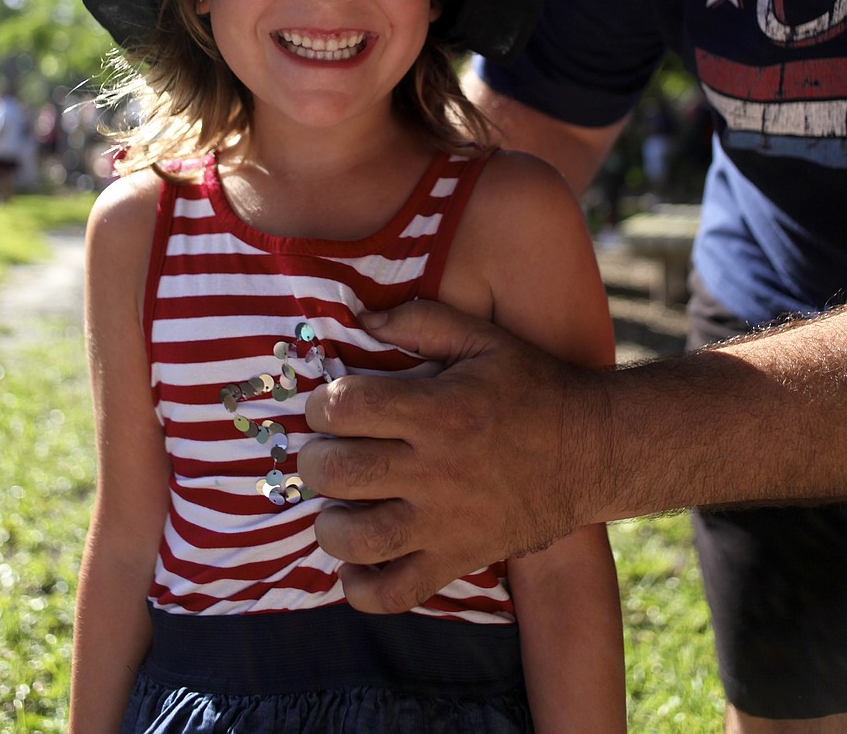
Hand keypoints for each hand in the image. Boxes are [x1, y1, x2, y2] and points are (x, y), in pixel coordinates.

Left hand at [299, 301, 609, 613]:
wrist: (594, 449)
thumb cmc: (533, 387)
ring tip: (335, 506)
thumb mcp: (483, 339)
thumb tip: (360, 317)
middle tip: (324, 451)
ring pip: (359, 539)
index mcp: (439, 410)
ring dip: (330, 524)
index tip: (327, 404)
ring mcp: (447, 522)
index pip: (347, 407)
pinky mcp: (459, 558)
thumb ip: (421, 320)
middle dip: (314, 460)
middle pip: (340, 472)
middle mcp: (437, 469)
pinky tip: (355, 563)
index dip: (321, 403)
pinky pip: (397, 592)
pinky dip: (362, 588)